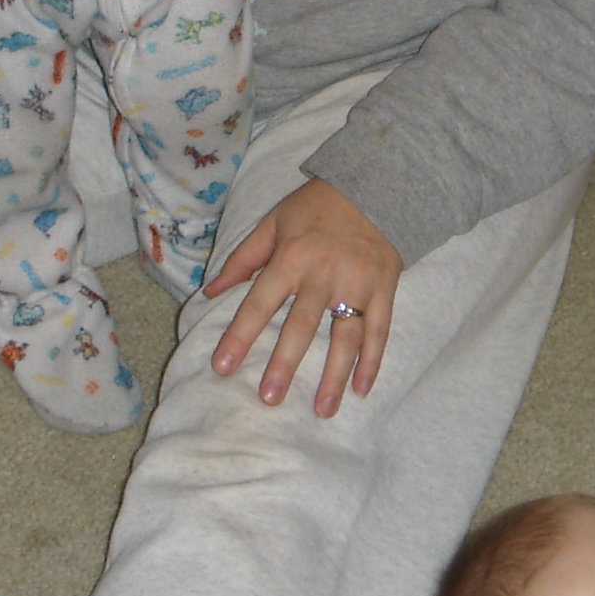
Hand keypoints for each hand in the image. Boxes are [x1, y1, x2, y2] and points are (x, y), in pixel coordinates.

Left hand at [204, 179, 403, 415]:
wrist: (376, 184)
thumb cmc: (317, 206)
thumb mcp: (273, 223)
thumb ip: (242, 259)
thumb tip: (209, 292)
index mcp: (292, 257)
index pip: (260, 303)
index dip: (239, 335)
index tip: (222, 366)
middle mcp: (324, 273)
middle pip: (302, 326)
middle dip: (284, 364)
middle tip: (269, 399)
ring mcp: (358, 283)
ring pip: (345, 337)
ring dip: (333, 375)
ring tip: (322, 410)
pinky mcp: (384, 289)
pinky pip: (379, 331)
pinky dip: (371, 362)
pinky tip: (360, 389)